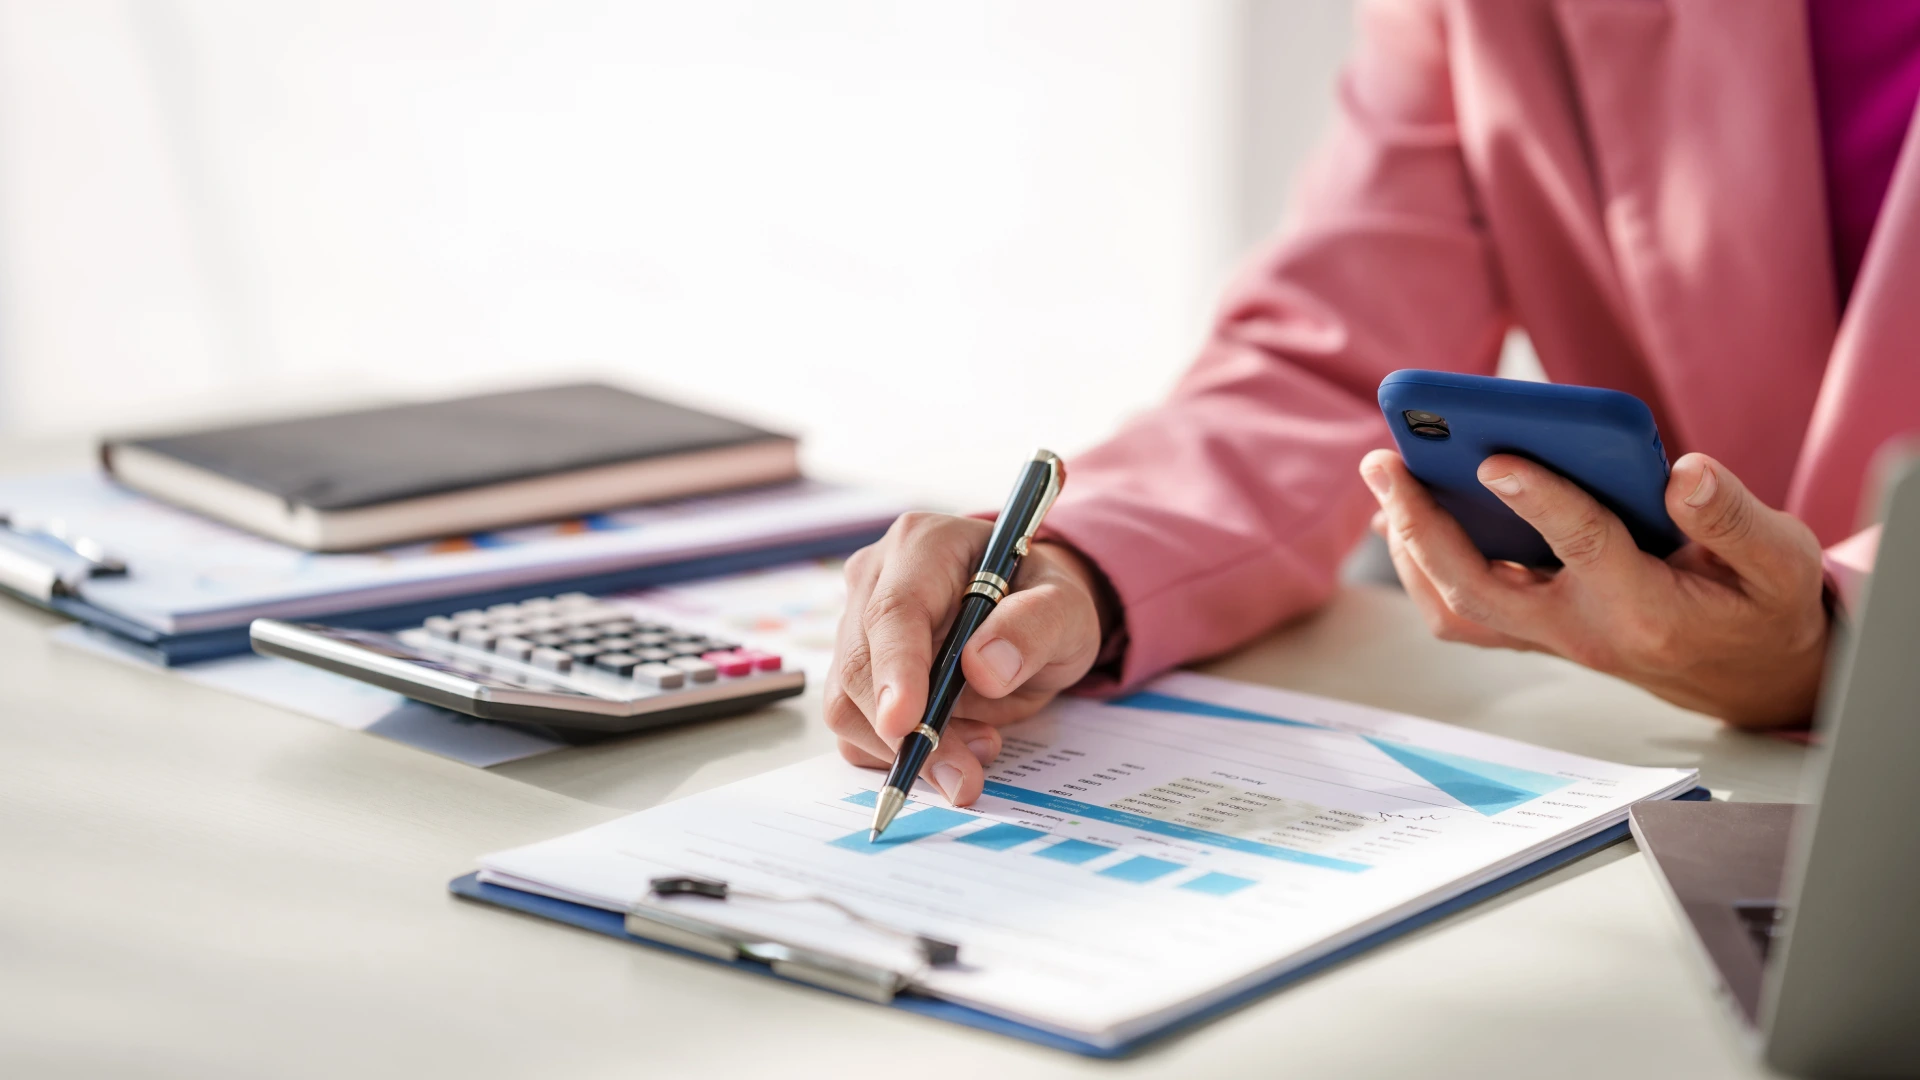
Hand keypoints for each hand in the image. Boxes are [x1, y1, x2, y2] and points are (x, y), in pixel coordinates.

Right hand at [824, 512, 1109, 802]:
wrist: (1030, 616)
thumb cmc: (1043, 602)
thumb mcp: (1066, 609)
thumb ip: (1033, 627)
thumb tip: (983, 669)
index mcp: (923, 546)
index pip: (894, 611)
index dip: (895, 671)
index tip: (905, 724)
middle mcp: (875, 579)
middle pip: (860, 665)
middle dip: (908, 732)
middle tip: (966, 774)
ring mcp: (855, 625)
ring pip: (847, 703)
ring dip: (904, 748)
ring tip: (979, 747)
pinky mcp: (855, 671)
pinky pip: (854, 727)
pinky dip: (893, 755)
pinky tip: (951, 746)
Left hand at [1359, 448, 1830, 728]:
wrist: (1756, 681)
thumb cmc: (1764, 611)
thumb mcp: (1781, 562)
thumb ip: (1734, 518)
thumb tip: (1684, 471)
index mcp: (1646, 607)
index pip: (1582, 544)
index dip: (1538, 498)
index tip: (1493, 456)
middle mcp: (1584, 630)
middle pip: (1481, 587)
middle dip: (1424, 523)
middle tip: (1386, 460)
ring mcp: (1552, 637)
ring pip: (1456, 608)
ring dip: (1411, 547)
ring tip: (1386, 478)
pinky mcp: (1538, 633)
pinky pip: (1463, 611)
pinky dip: (1426, 565)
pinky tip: (1407, 516)